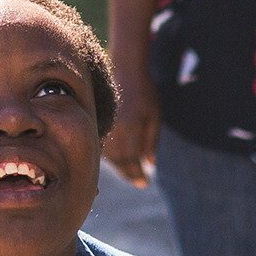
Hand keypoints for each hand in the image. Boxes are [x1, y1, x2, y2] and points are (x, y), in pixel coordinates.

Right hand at [104, 70, 160, 188]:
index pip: (132, 159)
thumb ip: (152, 141)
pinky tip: (119, 161)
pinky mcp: (100, 123)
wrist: (126, 70)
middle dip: (129, 174)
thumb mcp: (154, 115)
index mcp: (131, 128)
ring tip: (130, 174)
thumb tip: (150, 164)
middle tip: (139, 183)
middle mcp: (115, 130)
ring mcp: (106, 126)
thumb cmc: (145, 93)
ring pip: (109, 156)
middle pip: (120, 161)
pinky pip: (103, 146)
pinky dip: (111, 157)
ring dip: (120, 167)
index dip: (137, 174)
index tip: (144, 184)